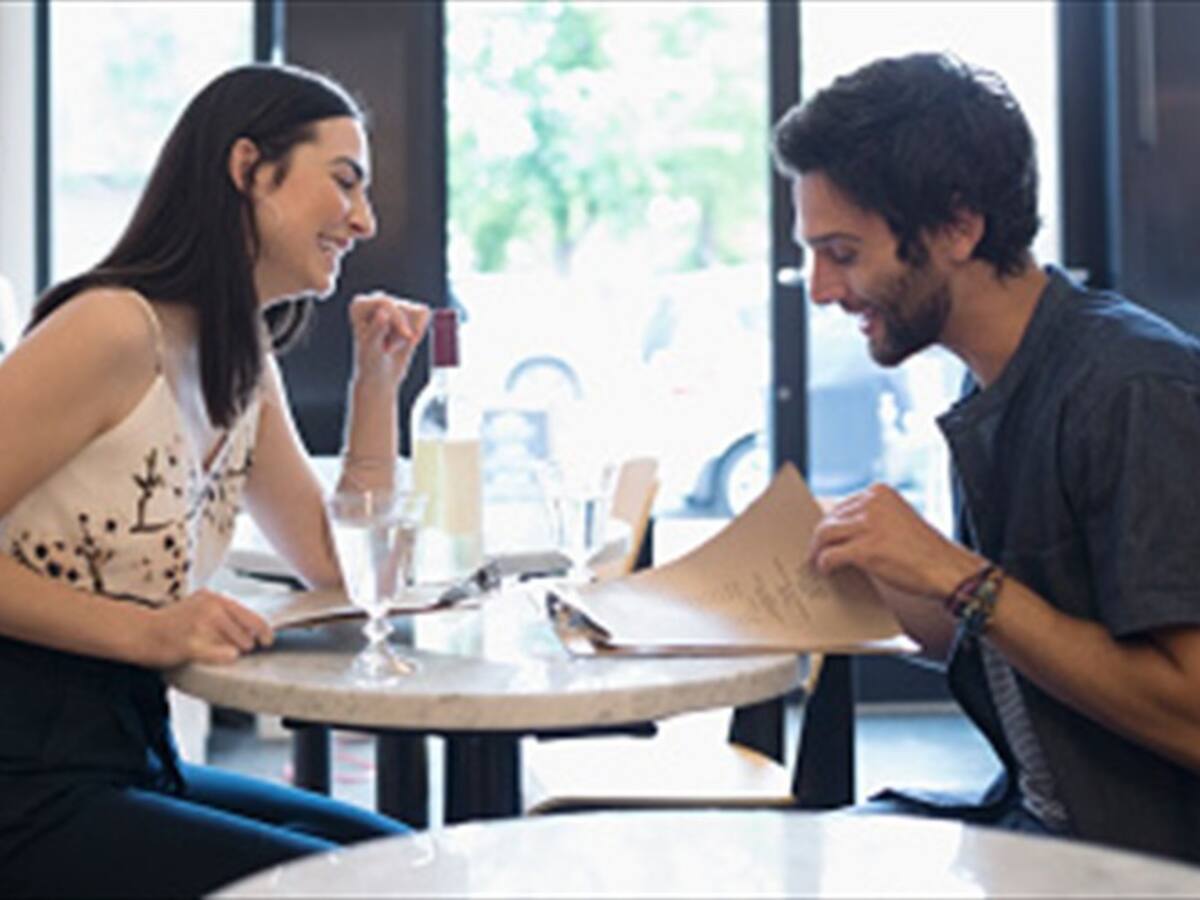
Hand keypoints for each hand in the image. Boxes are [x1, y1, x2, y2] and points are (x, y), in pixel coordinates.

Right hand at [144, 589, 274, 666]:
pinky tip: (224, 657)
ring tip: (212, 650)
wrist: (138, 631)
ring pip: (237, 646)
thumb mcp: (198, 606)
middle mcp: (210, 608)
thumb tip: (252, 628)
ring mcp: (200, 625)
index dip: (263, 631)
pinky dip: (227, 657)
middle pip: (246, 635)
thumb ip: (222, 613)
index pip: (251, 615)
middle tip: (232, 649)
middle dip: (244, 645)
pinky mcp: (191, 644)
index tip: (268, 640)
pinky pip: (222, 654)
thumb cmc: (169, 624)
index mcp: (214, 598)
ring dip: (232, 653)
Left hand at [349, 293, 430, 386]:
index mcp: (360, 305)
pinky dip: (420, 330)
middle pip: (402, 307)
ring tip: (394, 345)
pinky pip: (424, 313)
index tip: (404, 336)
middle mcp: (375, 301)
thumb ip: (377, 330)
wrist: (381, 377)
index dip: (398, 319)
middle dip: (402, 330)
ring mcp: (392, 305)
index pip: (386, 303)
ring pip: (414, 311)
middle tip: (390, 348)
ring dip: (409, 333)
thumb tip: (384, 312)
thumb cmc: (371, 363)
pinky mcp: (407, 311)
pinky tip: (406, 341)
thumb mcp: (372, 349)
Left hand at [810, 483, 981, 600]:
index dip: (831, 524)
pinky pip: (830, 556)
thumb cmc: (925, 550)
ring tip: (818, 563)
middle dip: (821, 539)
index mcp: (879, 492)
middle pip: (829, 519)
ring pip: (825, 536)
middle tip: (815, 553)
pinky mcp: (865, 549)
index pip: (841, 506)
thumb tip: (839, 531)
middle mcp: (872, 503)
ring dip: (818, 551)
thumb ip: (872, 518)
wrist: (948, 569)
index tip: (824, 537)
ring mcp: (868, 525)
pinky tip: (827, 571)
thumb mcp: (897, 519)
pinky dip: (824, 565)